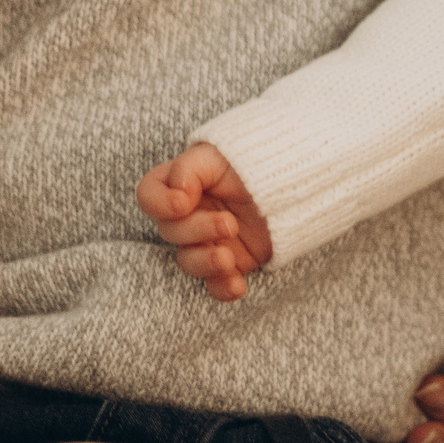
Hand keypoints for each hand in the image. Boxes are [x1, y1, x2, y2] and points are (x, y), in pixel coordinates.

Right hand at [139, 142, 274, 300]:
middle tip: (229, 222)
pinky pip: (216, 285)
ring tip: (229, 257)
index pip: (148, 196)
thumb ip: (189, 169)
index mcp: (180, 185)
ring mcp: (209, 240)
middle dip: (197, 229)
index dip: (159, 204)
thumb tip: (177, 194)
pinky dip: (224, 288)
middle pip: (170, 232)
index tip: (184, 202)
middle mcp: (190, 215)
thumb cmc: (252, 162)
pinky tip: (238, 284)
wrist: (295, 181)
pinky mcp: (231, 262)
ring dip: (206, 262)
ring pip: (188, 261)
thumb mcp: (218, 154)